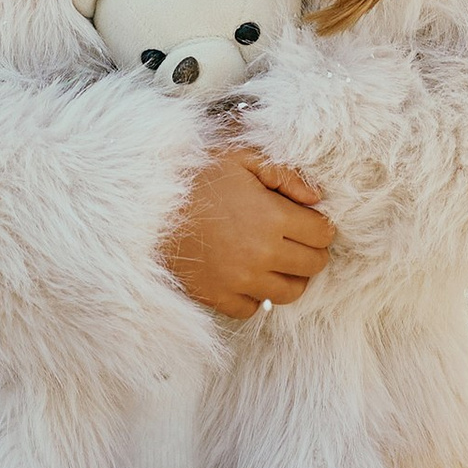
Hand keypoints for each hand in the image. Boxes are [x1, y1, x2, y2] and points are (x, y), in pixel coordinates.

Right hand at [163, 143, 333, 319]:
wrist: (144, 206)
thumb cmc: (193, 177)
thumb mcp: (239, 158)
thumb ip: (283, 174)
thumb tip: (316, 198)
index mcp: (272, 217)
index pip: (323, 234)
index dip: (320, 225)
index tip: (305, 219)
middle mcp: (262, 253)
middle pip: (313, 265)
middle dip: (310, 250)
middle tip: (293, 238)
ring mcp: (240, 280)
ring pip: (290, 292)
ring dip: (289, 276)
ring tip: (275, 260)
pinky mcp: (218, 297)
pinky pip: (254, 308)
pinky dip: (255, 296)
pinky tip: (246, 275)